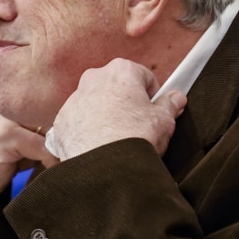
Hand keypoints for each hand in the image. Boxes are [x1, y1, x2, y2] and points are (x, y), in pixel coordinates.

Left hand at [47, 58, 186, 159]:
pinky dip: (87, 130)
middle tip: (136, 125)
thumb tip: (176, 98)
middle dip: (126, 102)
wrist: (105, 167)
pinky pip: (78, 121)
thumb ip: (170, 105)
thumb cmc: (135, 138)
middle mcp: (94, 78)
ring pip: (95, 103)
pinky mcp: (62, 121)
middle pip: (116, 87)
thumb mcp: (164, 120)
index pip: (143, 76)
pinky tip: (99, 145)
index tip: (154, 110)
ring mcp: (74, 99)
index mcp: (121, 71)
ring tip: (116, 138)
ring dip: (105, 115)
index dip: (151, 95)